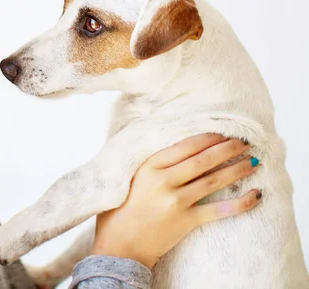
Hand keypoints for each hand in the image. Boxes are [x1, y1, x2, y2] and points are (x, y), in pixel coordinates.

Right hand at [91, 133, 261, 268]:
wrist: (120, 243)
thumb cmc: (123, 209)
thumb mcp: (132, 177)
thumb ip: (153, 163)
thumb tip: (181, 147)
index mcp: (149, 166)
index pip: (185, 146)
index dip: (208, 138)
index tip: (223, 132)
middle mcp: (164, 181)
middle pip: (203, 160)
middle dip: (227, 149)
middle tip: (244, 142)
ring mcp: (176, 201)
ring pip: (213, 180)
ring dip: (236, 169)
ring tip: (253, 161)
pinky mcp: (186, 221)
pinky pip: (218, 210)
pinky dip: (240, 203)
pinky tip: (255, 195)